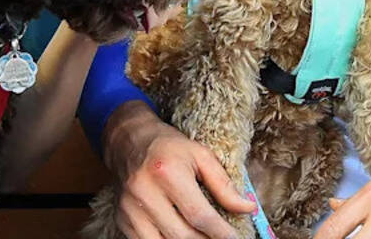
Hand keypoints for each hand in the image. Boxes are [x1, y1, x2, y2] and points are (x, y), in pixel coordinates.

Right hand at [103, 103, 255, 238]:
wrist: (128, 142)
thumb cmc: (169, 148)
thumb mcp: (200, 155)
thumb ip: (224, 184)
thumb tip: (248, 208)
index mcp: (167, 173)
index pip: (199, 215)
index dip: (221, 233)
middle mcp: (145, 192)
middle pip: (183, 234)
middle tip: (222, 238)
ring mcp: (130, 209)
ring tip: (203, 237)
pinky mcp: (122, 219)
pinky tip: (181, 236)